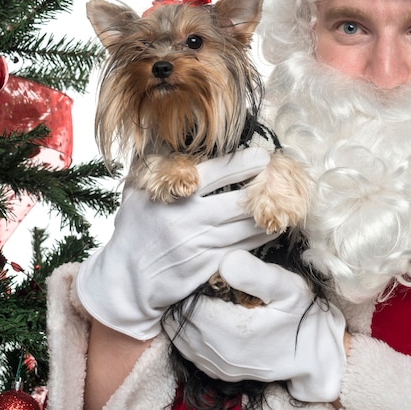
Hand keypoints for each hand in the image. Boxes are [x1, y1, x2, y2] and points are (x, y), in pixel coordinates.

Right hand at [76, 148, 274, 339]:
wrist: (128, 280)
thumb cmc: (132, 230)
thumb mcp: (135, 192)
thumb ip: (151, 163)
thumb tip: (162, 130)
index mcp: (174, 196)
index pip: (216, 174)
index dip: (243, 163)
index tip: (262, 155)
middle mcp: (190, 219)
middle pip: (238, 201)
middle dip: (263, 187)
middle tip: (278, 176)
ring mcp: (202, 245)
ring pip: (246, 227)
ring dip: (266, 213)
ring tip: (282, 200)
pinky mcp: (210, 266)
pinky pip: (243, 248)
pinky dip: (258, 236)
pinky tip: (269, 227)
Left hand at [165, 250, 346, 402]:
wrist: (314, 353)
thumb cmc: (301, 314)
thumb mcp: (286, 286)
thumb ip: (254, 274)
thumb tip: (224, 263)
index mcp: (233, 333)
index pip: (190, 303)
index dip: (195, 282)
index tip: (211, 270)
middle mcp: (220, 355)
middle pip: (183, 318)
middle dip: (189, 296)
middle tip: (209, 278)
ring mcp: (217, 367)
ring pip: (182, 334)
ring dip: (188, 312)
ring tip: (209, 294)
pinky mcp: (218, 372)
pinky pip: (189, 347)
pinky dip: (191, 329)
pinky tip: (208, 313)